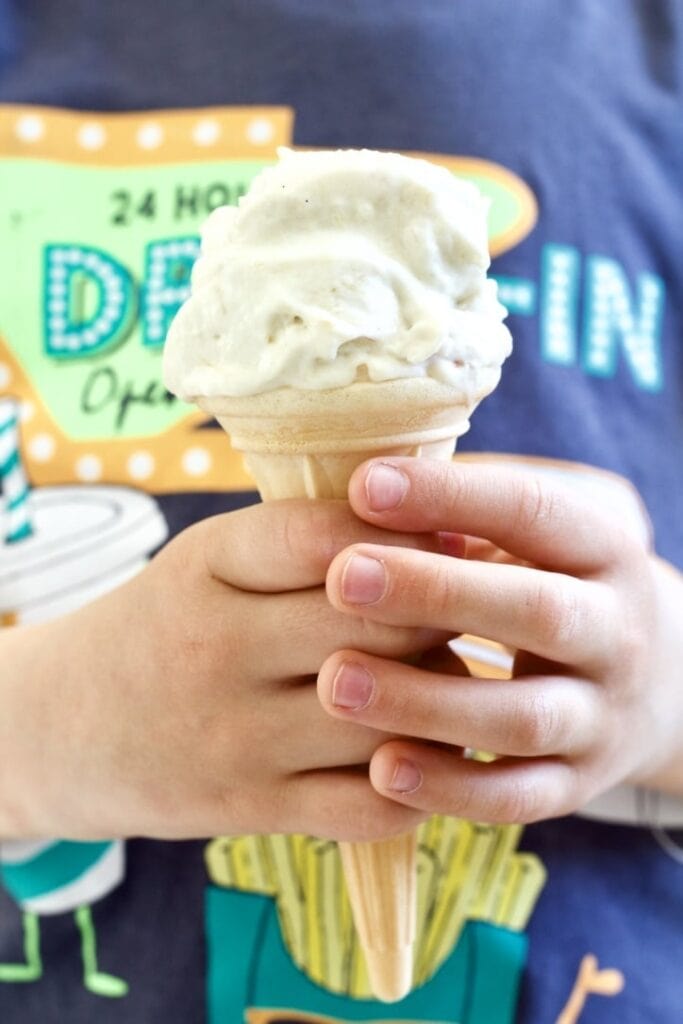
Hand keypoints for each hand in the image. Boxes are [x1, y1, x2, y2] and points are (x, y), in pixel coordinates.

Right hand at [0, 500, 446, 842]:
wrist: (71, 726)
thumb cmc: (166, 624)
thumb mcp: (210, 559)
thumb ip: (305, 539)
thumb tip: (440, 529)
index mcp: (208, 566)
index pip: (326, 538)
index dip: (407, 534)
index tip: (452, 532)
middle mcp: (218, 648)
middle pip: (374, 627)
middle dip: (440, 613)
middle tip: (471, 605)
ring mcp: (236, 736)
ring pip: (387, 717)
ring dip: (440, 695)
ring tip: (450, 672)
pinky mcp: (252, 808)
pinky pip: (371, 804)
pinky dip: (420, 779)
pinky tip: (423, 747)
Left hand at [317, 457, 682, 822]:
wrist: (656, 676)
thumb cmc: (556, 575)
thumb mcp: (545, 520)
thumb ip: (473, 497)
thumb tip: (369, 478)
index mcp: (604, 546)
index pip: (534, 511)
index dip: (451, 497)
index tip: (364, 485)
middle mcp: (617, 630)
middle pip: (538, 613)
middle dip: (436, 594)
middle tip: (342, 578)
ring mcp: (602, 714)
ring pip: (522, 717)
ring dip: (427, 702)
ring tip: (336, 682)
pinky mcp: (577, 783)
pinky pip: (518, 798)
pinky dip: (451, 789)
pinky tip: (380, 771)